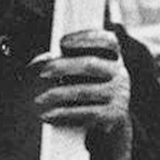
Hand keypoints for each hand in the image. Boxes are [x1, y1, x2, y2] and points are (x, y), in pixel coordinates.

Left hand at [34, 29, 131, 159]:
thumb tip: (41, 60)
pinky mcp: (114, 115)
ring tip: (39, 99)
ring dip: (59, 94)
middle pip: (91, 64)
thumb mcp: (80, 71)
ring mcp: (119, 95)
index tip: (62, 42)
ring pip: (85, 91)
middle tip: (43, 72)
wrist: (110, 121)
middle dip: (64, 66)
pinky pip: (86, 113)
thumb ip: (64, 60)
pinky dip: (65, 114)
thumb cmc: (88, 86)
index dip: (86, 38)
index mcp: (113, 57)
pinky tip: (48, 115)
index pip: (107, 41)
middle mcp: (120, 74)